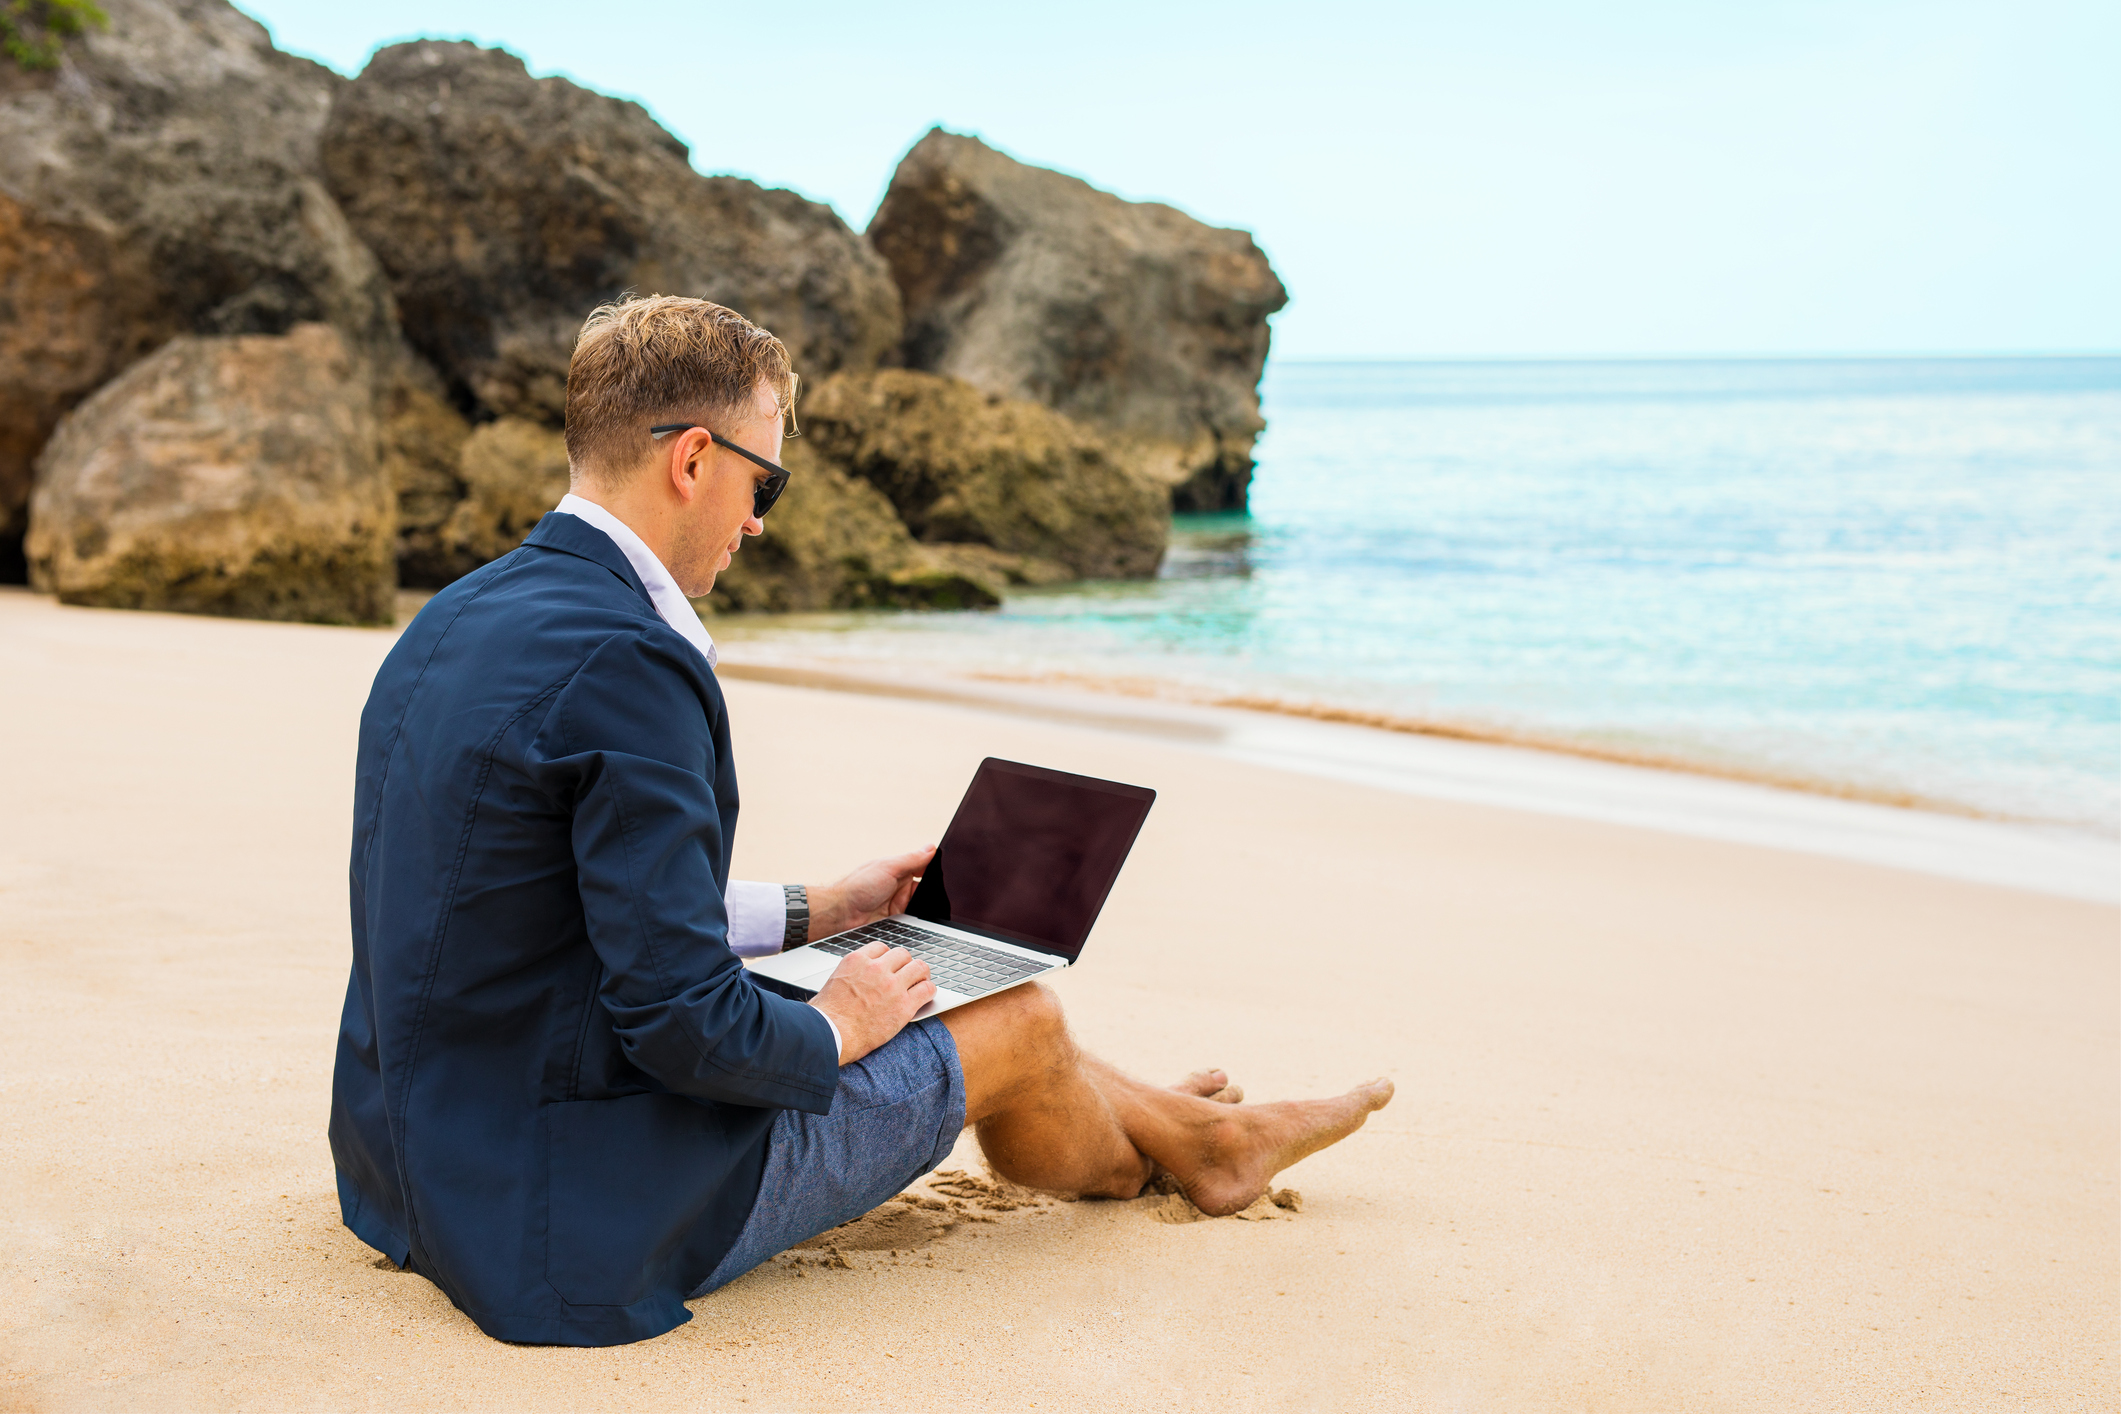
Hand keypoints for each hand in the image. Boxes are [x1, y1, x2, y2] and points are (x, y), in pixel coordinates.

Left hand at [807, 846, 934, 941]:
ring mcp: (898, 905)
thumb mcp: (887, 868)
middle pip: (925, 890)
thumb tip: (931, 847)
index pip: (924, 869)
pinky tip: (927, 924)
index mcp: (899, 870)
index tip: (952, 875)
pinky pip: (914, 922)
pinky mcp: (896, 922)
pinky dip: (921, 923)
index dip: (936, 873)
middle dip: (934, 894)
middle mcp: (899, 887)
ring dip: (927, 910)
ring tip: (938, 913)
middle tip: (945, 899)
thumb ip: (911, 860)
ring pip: (922, 908)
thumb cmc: (857, 887)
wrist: (839, 914)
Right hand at [808, 942, 934, 1064]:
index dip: (888, 957)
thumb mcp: (834, 982)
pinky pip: (927, 989)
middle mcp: (877, 969)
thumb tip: (855, 979)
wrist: (831, 1034)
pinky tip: (926, 995)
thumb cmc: (827, 1015)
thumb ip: (850, 974)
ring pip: (919, 968)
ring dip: (921, 974)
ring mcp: (892, 986)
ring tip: (921, 981)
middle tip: (908, 973)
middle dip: (905, 964)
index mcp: (857, 960)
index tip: (890, 965)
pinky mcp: (904, 1005)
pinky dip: (929, 991)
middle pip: (903, 955)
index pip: (882, 948)